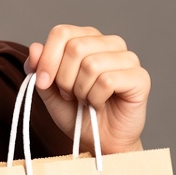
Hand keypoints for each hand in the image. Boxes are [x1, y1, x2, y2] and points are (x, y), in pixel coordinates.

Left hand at [25, 25, 149, 153]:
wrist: (99, 142)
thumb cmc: (76, 113)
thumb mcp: (48, 91)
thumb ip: (39, 69)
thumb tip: (35, 47)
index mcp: (87, 39)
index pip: (62, 32)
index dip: (47, 59)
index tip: (43, 83)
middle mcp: (110, 43)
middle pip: (75, 47)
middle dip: (64, 79)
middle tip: (70, 95)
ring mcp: (128, 58)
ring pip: (91, 65)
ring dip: (81, 91)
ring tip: (86, 100)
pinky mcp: (140, 77)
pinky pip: (107, 81)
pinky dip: (96, 98)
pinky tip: (99, 104)